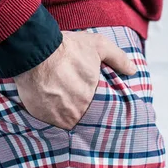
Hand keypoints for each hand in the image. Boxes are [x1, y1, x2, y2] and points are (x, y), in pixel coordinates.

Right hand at [12, 30, 136, 129]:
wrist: (34, 50)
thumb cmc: (67, 48)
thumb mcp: (98, 46)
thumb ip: (118, 58)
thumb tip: (132, 70)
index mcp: (93, 97)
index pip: (99, 109)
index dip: (95, 104)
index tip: (90, 98)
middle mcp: (77, 110)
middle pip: (82, 115)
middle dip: (79, 108)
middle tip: (73, 97)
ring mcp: (58, 116)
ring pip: (65, 119)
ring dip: (64, 113)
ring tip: (61, 100)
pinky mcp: (41, 116)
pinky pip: (48, 121)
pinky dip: (49, 113)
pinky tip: (48, 101)